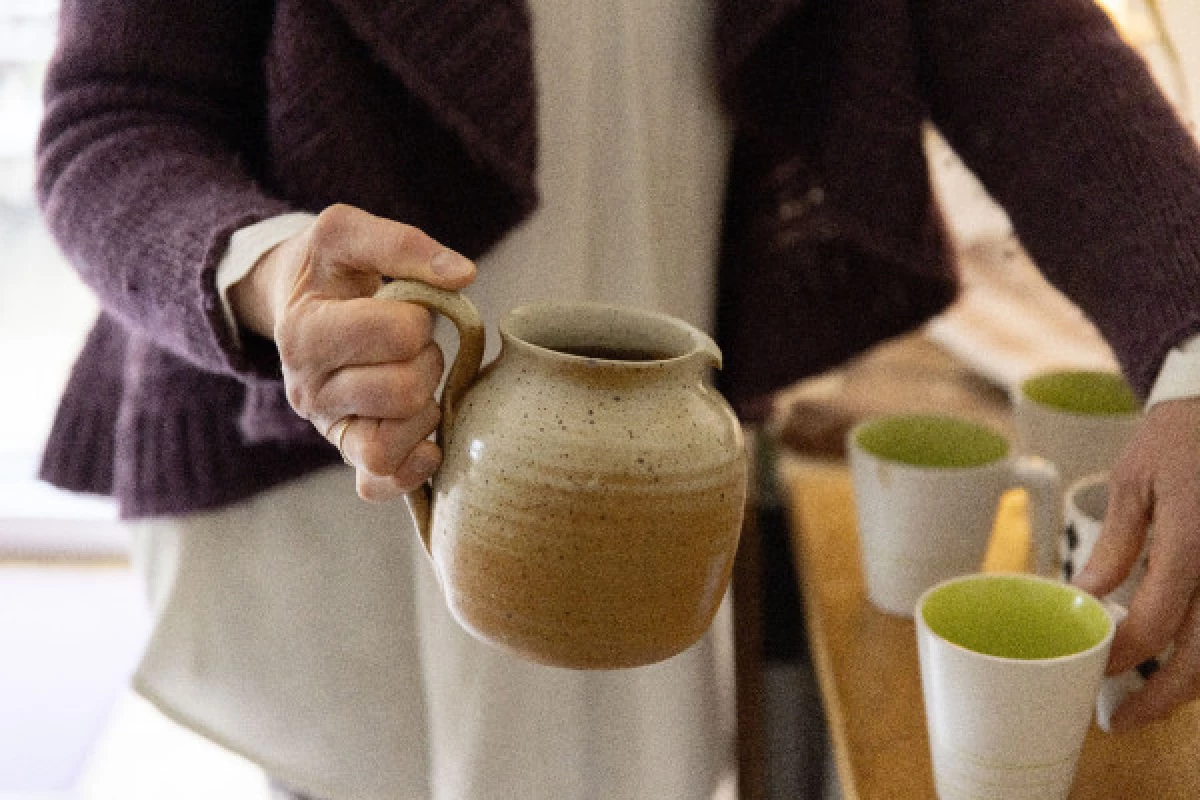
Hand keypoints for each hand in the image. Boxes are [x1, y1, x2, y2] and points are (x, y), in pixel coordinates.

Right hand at [230, 204, 475, 501]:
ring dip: (423, 410)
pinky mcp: (347, 452)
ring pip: (389, 446)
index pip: (397, 333)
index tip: (406, 307)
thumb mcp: (347, 232)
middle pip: (403, 391)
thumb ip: (403, 244)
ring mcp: (327, 428)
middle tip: (414, 345)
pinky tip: (427, 438)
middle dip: (427, 361)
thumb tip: (463, 276)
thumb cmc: (329, 268)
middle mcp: (307, 390)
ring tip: (414, 380)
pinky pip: (379, 483)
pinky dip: (412, 467)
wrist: (298, 300)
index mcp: (303, 332)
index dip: (419, 316)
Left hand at [1073, 396, 1199, 730]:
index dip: (1120, 658)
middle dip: (1164, 698)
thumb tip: (1086, 597)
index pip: (1153, 623)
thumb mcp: (1134, 481)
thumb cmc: (1182, 434)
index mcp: (1192, 541)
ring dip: (1192, 683)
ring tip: (1152, 702)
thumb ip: (1116, 546)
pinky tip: (1185, 663)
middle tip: (1124, 719)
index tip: (1091, 674)